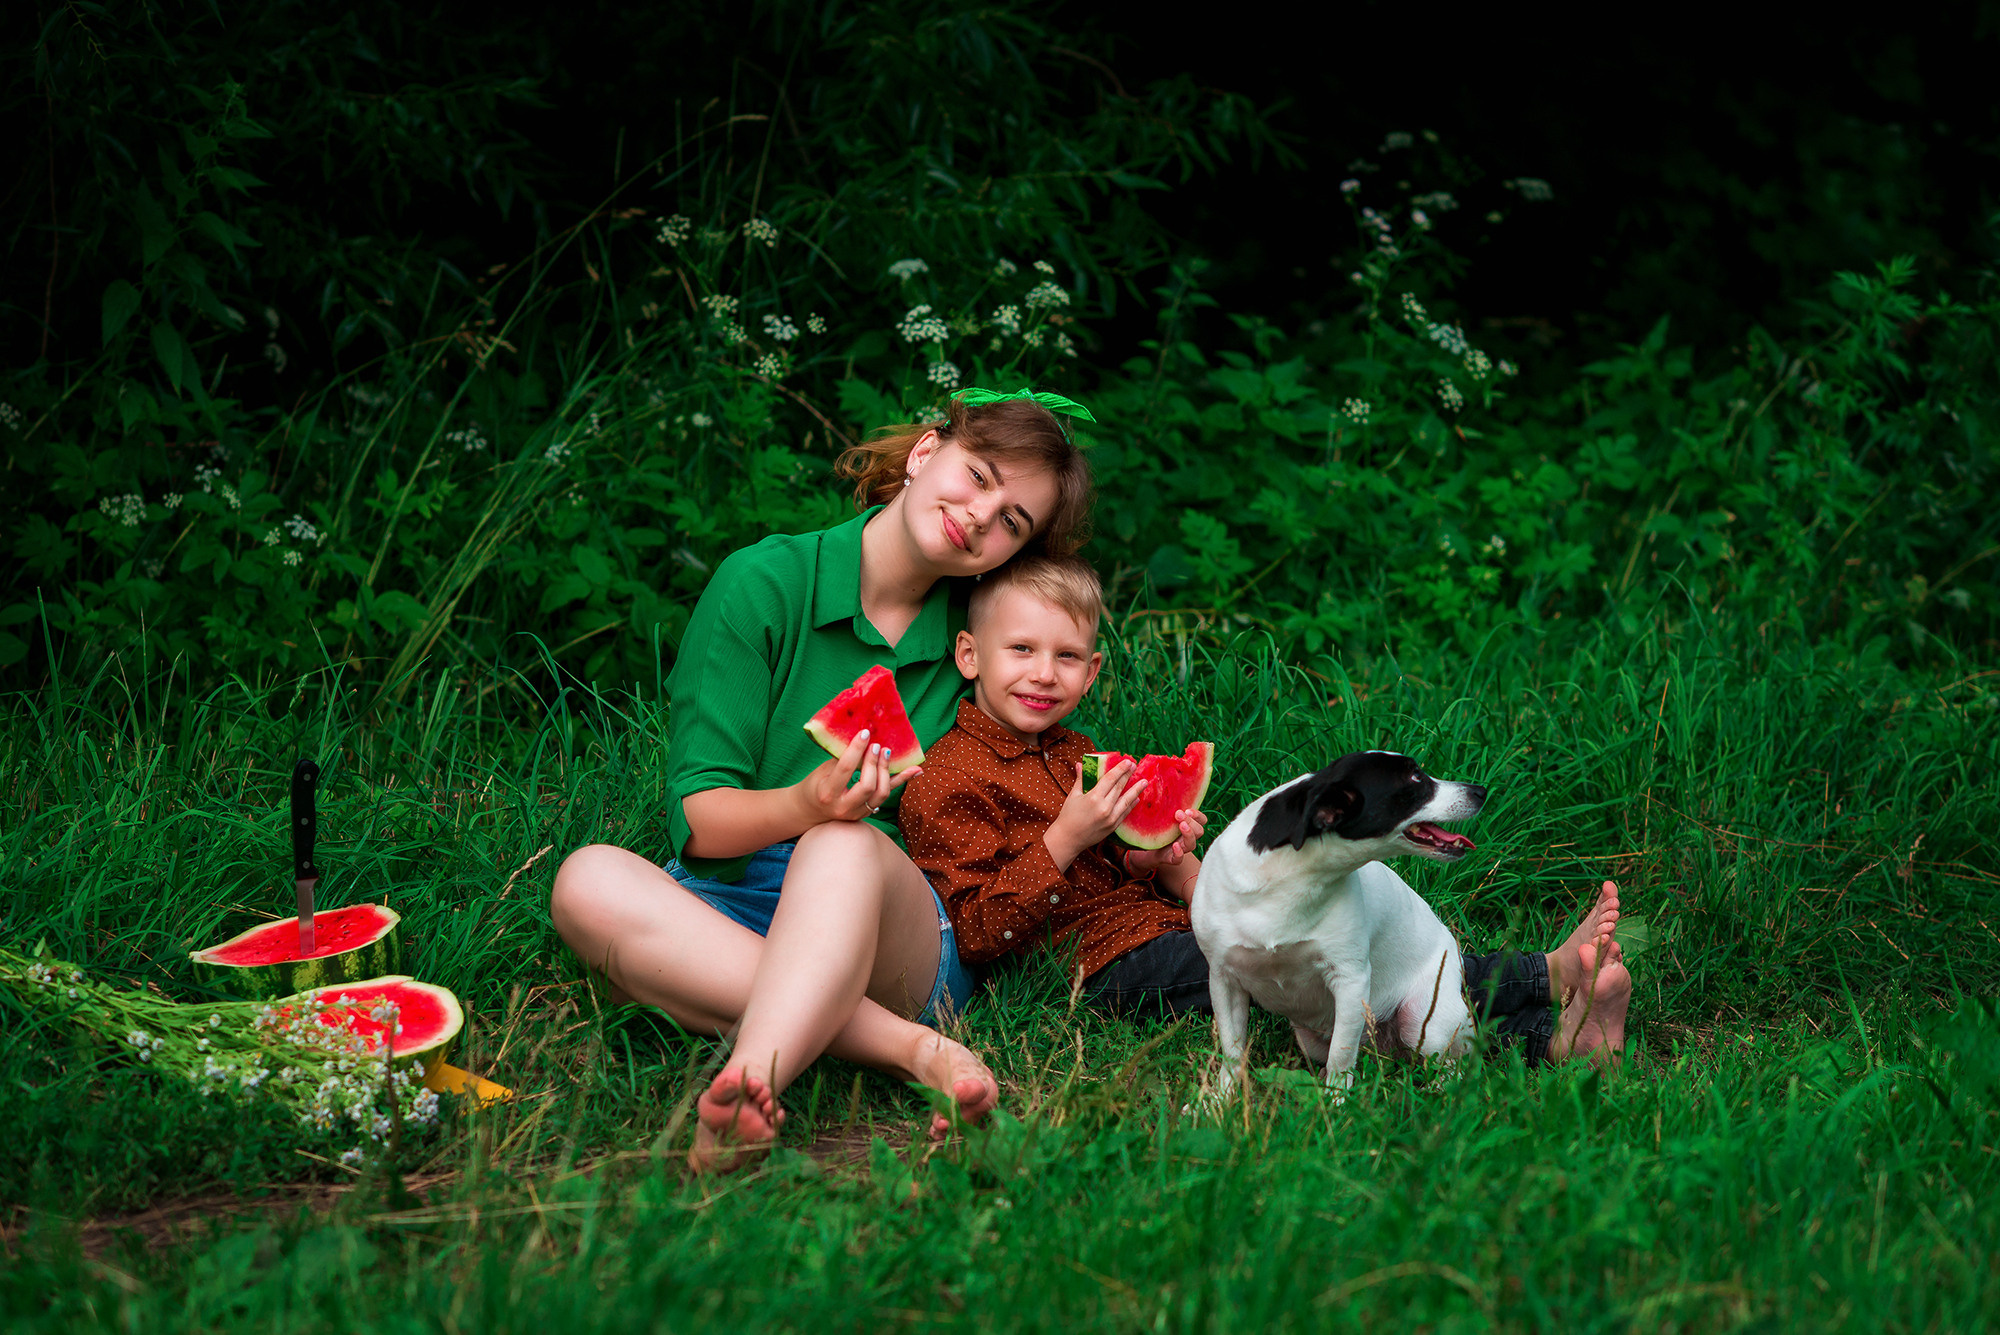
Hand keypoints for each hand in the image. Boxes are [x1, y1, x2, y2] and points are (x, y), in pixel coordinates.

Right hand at [796, 729, 920, 824]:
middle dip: (874, 763)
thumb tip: (864, 738)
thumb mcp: (823, 770)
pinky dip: (902, 781)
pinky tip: (916, 770)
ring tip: (886, 753)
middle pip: (867, 785)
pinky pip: (887, 795)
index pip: (845, 769)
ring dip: (886, 770)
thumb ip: (842, 758)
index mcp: (827, 793)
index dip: (857, 749)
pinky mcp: (867, 814)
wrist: (811, 810)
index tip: (865, 733)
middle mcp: (843, 807)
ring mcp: (856, 814)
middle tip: (877, 745)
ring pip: (881, 794)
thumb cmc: (816, 784)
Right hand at [1044, 760, 1145, 870]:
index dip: (1120, 769)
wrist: (1068, 839)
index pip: (1110, 779)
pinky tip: (1137, 798)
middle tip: (1135, 765)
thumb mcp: (1073, 795)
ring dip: (1136, 790)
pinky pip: (1125, 813)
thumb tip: (1081, 764)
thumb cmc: (1068, 816)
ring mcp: (1110, 818)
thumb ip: (1081, 779)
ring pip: (1126, 801)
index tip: (1128, 761)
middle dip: (1128, 775)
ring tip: (1144, 781)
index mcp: (1093, 797)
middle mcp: (1104, 807)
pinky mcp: (1113, 826)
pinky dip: (1131, 805)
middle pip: (1119, 788)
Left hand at [1124, 808, 1207, 876]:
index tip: (1188, 810)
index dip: (1198, 815)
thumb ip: (1167, 805)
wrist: (1147, 849)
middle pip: (1199, 831)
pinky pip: (1179, 859)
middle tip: (1179, 814)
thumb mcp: (1163, 815)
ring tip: (1181, 826)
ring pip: (1192, 844)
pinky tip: (1174, 846)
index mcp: (1188, 826)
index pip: (1202, 820)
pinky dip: (1178, 853)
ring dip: (1188, 834)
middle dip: (1191, 822)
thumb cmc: (1158, 828)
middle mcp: (1187, 837)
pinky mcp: (1171, 858)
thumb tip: (1156, 782)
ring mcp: (1181, 849)